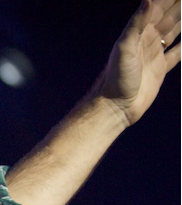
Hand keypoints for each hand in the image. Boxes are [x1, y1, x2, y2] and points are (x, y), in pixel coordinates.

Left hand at [97, 0, 180, 125]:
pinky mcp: (160, 68)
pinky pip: (177, 53)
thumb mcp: (125, 48)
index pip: (157, 8)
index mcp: (138, 33)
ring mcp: (154, 54)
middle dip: (178, 6)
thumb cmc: (115, 78)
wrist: (115, 107)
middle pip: (168, 17)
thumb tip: (148, 0)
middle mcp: (147, 40)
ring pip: (174, 31)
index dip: (169, 0)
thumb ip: (136, 24)